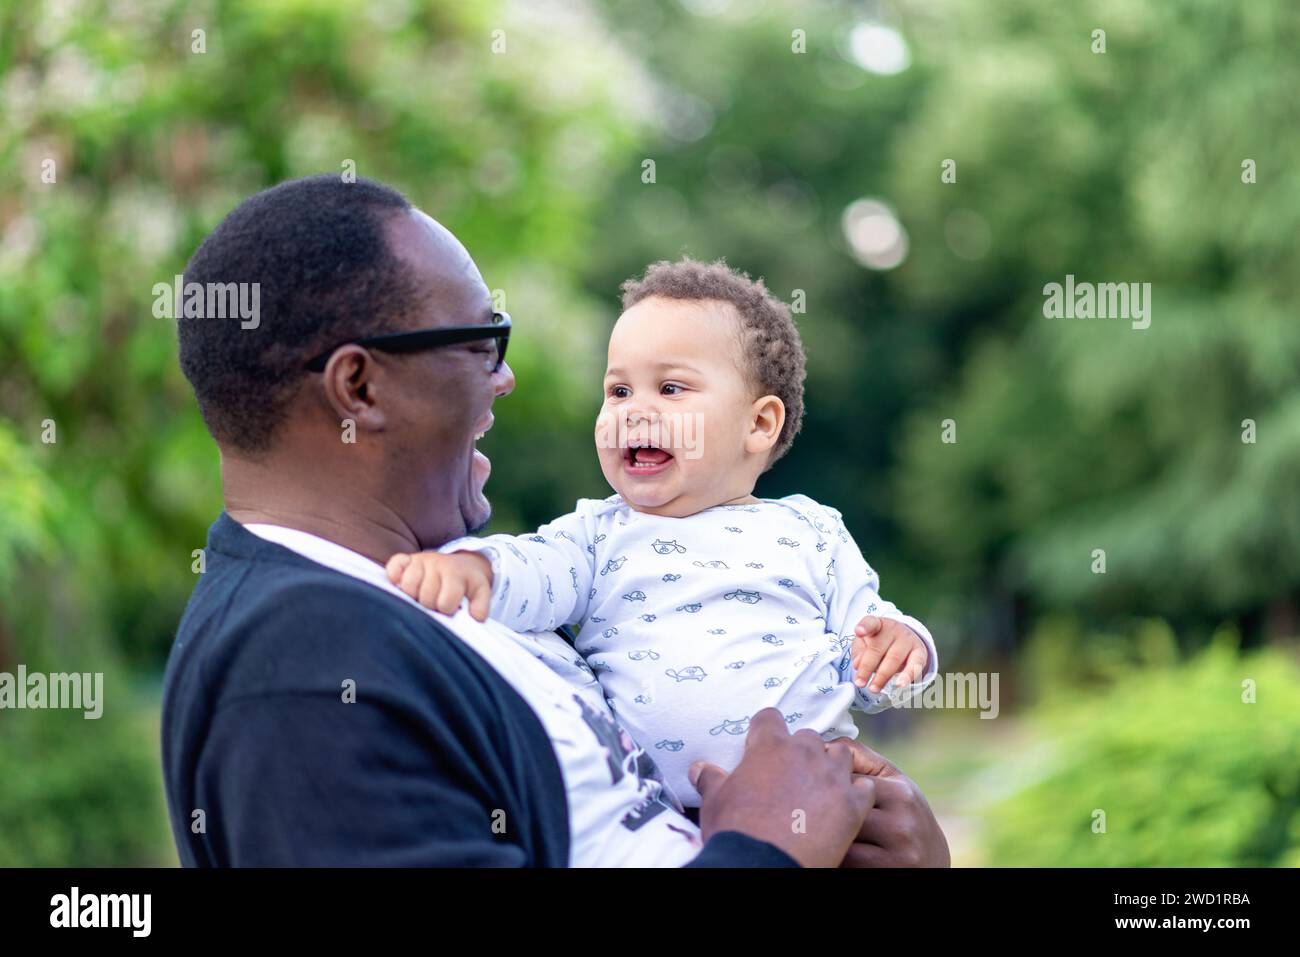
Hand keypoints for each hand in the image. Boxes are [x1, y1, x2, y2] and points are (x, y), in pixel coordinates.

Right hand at [385, 551, 493, 621]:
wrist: (460, 563)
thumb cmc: (467, 583)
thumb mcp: (480, 591)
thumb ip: (481, 605)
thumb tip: (476, 618)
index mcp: (456, 573)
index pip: (445, 602)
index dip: (447, 609)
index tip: (450, 608)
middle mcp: (437, 564)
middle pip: (425, 596)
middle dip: (431, 605)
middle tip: (435, 603)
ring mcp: (420, 560)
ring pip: (408, 584)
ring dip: (413, 595)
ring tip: (421, 597)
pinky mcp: (407, 559)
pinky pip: (394, 565)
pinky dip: (394, 575)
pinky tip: (399, 584)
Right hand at [690, 708, 875, 867]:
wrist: (764, 864)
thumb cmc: (736, 829)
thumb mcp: (715, 800)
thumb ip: (710, 779)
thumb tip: (698, 769)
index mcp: (770, 746)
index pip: (770, 718)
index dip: (765, 731)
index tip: (762, 745)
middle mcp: (805, 753)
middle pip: (809, 737)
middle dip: (801, 751)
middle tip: (792, 774)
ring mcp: (832, 777)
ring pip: (841, 755)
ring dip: (832, 765)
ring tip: (823, 785)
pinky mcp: (853, 805)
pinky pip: (865, 788)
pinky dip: (858, 793)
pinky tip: (847, 804)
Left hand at [824, 737, 949, 866]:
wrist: (932, 861)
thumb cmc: (905, 815)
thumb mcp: (895, 783)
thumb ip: (862, 759)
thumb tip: (823, 743)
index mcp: (901, 794)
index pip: (847, 779)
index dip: (826, 781)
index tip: (814, 782)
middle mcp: (901, 824)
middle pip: (841, 809)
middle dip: (821, 807)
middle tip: (810, 806)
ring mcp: (895, 854)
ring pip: (840, 837)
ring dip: (826, 831)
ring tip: (820, 825)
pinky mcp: (884, 873)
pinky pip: (845, 861)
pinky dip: (836, 852)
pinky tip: (833, 845)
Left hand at [851, 616, 927, 692]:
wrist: (902, 639)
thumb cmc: (878, 642)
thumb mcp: (864, 643)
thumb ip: (858, 652)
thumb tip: (858, 664)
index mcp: (877, 624)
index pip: (870, 623)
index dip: (864, 627)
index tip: (858, 632)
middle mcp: (893, 629)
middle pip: (878, 648)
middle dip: (867, 667)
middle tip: (860, 683)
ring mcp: (908, 639)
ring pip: (894, 658)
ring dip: (883, 676)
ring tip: (874, 688)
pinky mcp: (920, 651)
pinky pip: (915, 665)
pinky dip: (907, 676)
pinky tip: (899, 685)